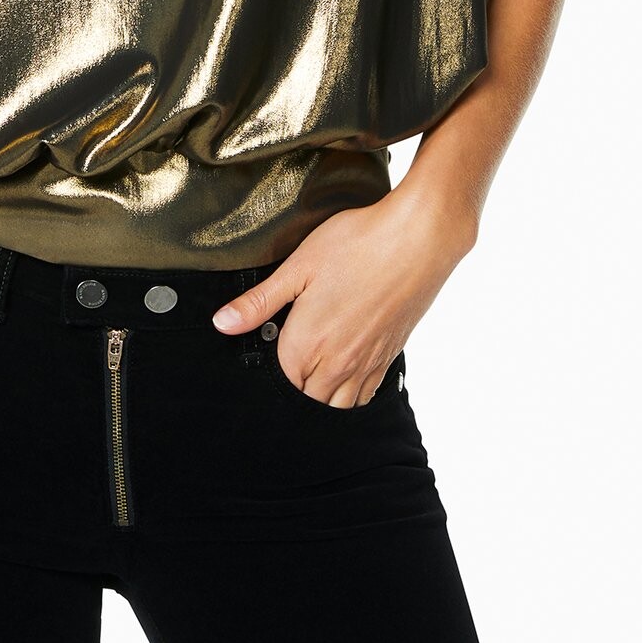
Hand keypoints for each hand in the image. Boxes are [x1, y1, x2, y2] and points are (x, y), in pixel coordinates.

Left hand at [209, 190, 476, 406]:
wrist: (419, 238)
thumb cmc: (358, 244)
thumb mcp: (298, 267)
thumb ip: (260, 302)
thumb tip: (222, 324)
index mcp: (308, 344)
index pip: (279, 380)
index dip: (272, 365)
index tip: (273, 342)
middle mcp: (338, 363)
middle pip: (307, 399)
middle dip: (295, 385)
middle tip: (293, 354)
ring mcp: (367, 363)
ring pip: (337, 404)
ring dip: (322, 395)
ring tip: (315, 368)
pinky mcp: (390, 356)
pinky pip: (366, 395)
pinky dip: (352, 392)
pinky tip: (346, 367)